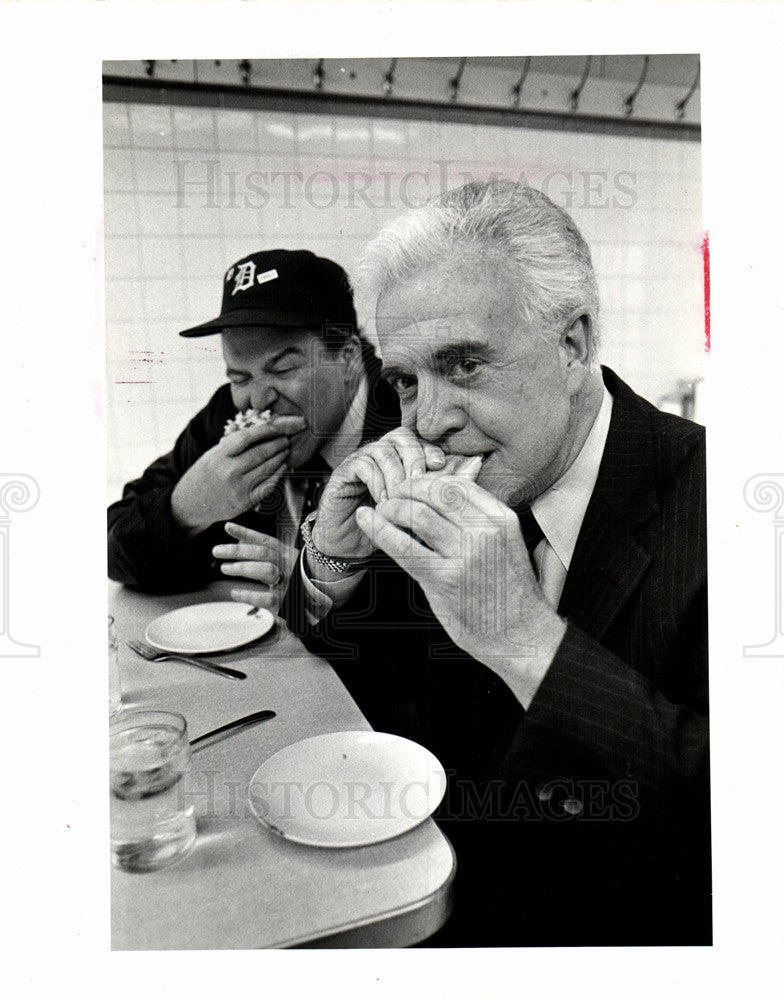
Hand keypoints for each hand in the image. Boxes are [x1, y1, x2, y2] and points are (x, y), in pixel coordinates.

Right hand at [171, 415, 305, 532]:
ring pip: (267, 469)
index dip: (264, 431)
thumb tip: (261, 431)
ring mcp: (238, 488)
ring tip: (286, 450)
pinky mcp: (246, 501)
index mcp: (218, 456)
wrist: (192, 502)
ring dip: (280, 457)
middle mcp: (228, 472)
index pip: (246, 438)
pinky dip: (278, 475)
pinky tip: (282, 467)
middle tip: (286, 438)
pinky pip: (268, 486)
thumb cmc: (206, 474)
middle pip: (260, 453)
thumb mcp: (213, 454)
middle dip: (277, 444)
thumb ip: (233, 445)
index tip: (275, 428)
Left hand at [212, 522, 297, 610]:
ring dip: (243, 567)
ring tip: (224, 568)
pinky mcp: (286, 601)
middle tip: (216, 551)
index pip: (265, 541)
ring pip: (266, 570)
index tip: (227, 527)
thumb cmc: (296, 582)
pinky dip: (249, 595)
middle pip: (262, 553)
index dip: (246, 533)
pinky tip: (235, 593)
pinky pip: (266, 597)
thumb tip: (239, 541)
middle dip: (237, 550)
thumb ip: (263, 554)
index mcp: (288, 555)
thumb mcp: (283, 564)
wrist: (317, 605)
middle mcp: (289, 565)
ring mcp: (289, 582)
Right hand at [308, 427, 447, 566]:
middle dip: (414, 458)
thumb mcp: (422, 508)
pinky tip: (383, 502)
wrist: (352, 546)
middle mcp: (379, 453)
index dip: (428, 448)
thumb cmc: (388, 526)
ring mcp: (359, 460)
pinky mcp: (342, 473)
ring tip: (400, 499)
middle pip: (401, 436)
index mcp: (398, 457)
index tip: (439, 465)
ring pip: (383, 450)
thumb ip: (446, 486)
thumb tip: (476, 463)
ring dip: (395, 475)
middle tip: (418, 483)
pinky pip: (362, 465)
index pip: (417, 439)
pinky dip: (377, 483)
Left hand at [354, 473, 566, 704]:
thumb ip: (476, 520)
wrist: (520, 635)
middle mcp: (484, 532)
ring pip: (417, 514)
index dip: (427, 480)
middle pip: (434, 492)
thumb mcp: (504, 544)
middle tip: (391, 496)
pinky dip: (379, 529)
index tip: (412, 487)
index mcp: (500, 519)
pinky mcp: (444, 580)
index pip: (456, 483)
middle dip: (406, 489)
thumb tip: (439, 496)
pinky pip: (404, 547)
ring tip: (381, 511)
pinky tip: (367, 520)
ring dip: (391, 507)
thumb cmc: (507, 592)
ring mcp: (465, 556)